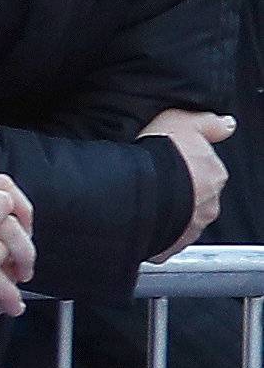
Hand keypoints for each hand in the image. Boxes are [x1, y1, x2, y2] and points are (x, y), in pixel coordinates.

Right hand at [139, 109, 233, 261]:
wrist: (139, 189)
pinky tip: (140, 218)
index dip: (186, 163)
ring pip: (182, 218)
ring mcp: (190, 227)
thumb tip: (226, 124)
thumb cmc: (161, 155)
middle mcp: (208, 205)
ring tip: (144, 198)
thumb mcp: (183, 121)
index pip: (206, 170)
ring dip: (168, 210)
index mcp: (214, 175)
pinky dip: (154, 230)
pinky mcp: (170, 245)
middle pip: (196, 196)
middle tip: (156, 178)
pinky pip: (164, 238)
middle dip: (180, 190)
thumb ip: (208, 124)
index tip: (170, 160)